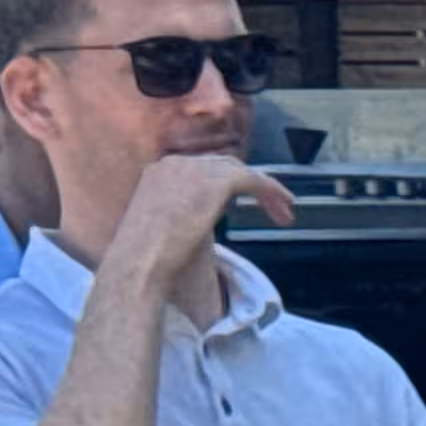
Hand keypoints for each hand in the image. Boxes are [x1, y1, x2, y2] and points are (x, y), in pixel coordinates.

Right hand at [107, 150, 295, 283]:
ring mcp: (193, 169)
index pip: (201, 170)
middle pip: (222, 166)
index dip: (226, 183)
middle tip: (273, 204)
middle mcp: (174, 164)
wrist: (141, 261)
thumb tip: (195, 231)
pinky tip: (284, 206)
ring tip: (285, 211)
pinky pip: (250, 179)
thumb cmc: (146, 259)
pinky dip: (269, 190)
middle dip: (250, 183)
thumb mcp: (161, 232)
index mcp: (159, 174)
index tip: (241, 202)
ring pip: (240, 171)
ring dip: (266, 189)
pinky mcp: (213, 182)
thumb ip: (180, 220)